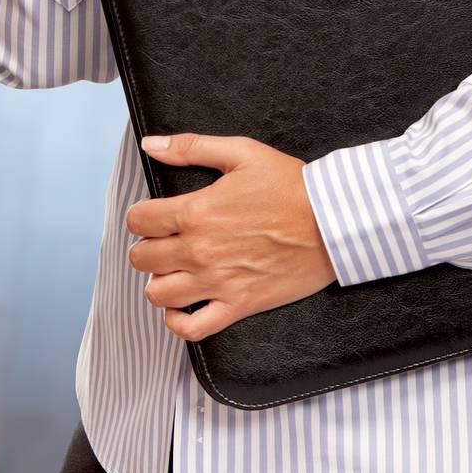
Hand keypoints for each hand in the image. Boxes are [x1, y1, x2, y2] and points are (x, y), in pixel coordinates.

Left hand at [125, 133, 336, 341]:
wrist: (332, 222)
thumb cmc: (289, 185)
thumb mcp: (240, 152)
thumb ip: (190, 147)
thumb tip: (150, 144)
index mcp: (196, 211)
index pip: (139, 221)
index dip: (139, 216)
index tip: (151, 215)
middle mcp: (200, 250)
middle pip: (142, 259)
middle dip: (145, 247)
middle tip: (162, 241)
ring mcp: (218, 282)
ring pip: (158, 295)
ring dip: (158, 282)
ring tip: (172, 270)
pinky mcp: (239, 305)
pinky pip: (192, 328)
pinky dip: (177, 322)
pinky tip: (181, 306)